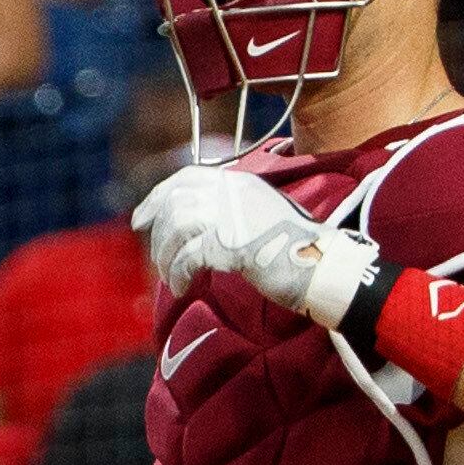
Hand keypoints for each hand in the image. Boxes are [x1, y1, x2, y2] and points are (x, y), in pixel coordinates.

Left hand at [135, 162, 379, 327]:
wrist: (323, 266)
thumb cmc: (293, 249)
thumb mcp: (259, 218)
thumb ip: (229, 213)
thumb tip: (191, 227)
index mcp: (241, 183)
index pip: (187, 178)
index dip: (158, 196)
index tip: (140, 219)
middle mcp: (235, 192)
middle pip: (175, 203)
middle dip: (158, 234)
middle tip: (158, 260)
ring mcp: (233, 216)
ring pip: (177, 227)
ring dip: (167, 257)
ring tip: (173, 277)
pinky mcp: (232, 243)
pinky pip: (188, 256)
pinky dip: (179, 273)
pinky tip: (184, 286)